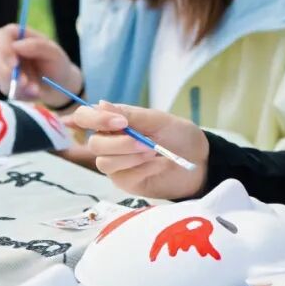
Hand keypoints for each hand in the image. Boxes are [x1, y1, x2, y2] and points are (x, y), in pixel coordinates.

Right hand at [0, 24, 82, 103]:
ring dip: (16, 84)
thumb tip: (16, 46)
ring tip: (35, 88)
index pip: (3, 34)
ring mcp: (3, 66)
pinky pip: (4, 88)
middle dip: (6, 71)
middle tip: (24, 82)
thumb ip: (38, 46)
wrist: (59, 86)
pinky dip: (19, 92)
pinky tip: (33, 92)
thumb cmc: (57, 64)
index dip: (4, 46)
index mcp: (19, 37)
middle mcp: (8, 50)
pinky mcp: (4, 82)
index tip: (14, 62)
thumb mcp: (55, 53)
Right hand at [75, 100, 207, 199]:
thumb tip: (100, 103)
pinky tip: (158, 164)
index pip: (85, 117)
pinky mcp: (125, 182)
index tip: (119, 122)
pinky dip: (142, 168)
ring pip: (104, 162)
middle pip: (94, 144)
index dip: (93, 119)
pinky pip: (121, 177)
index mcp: (115, 121)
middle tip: (147, 143)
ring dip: (131, 157)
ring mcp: (116, 164)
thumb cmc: (179, 135)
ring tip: (154, 153)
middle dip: (120, 143)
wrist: (199, 161)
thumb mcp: (158, 120)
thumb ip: (130, 114)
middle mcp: (110, 142)